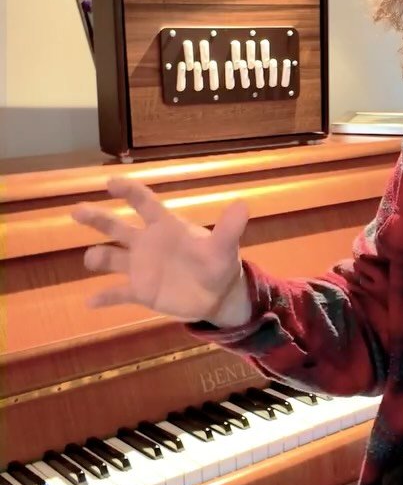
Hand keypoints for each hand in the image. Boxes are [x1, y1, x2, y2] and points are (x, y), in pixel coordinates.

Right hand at [71, 178, 251, 325]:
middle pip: (116, 227)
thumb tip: (243, 205)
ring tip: (92, 259)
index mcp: (166, 226)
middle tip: (77, 211)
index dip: (128, 191)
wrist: (217, 295)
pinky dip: (104, 297)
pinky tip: (90, 302)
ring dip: (98, 258)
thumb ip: (229, 228)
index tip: (110, 182)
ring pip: (111, 258)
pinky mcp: (141, 291)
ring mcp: (141, 267)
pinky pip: (117, 293)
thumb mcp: (224, 247)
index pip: (144, 203)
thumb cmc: (218, 264)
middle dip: (97, 219)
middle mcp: (147, 243)